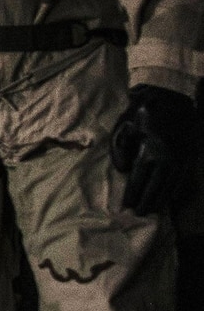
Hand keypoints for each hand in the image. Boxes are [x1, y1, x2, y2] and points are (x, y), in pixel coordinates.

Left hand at [110, 84, 197, 214]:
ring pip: (172, 184)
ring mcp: (183, 157)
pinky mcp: (190, 154)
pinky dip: (176, 188)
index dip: (133, 194)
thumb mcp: (124, 127)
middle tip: (141, 215)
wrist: (170, 96)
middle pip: (158, 186)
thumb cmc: (142, 111)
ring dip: (163, 198)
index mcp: (152, 151)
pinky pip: (183, 177)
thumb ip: (120, 150)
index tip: (127, 206)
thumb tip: (124, 171)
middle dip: (148, 201)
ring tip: (154, 210)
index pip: (140, 179)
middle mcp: (169, 158)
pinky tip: (170, 196)